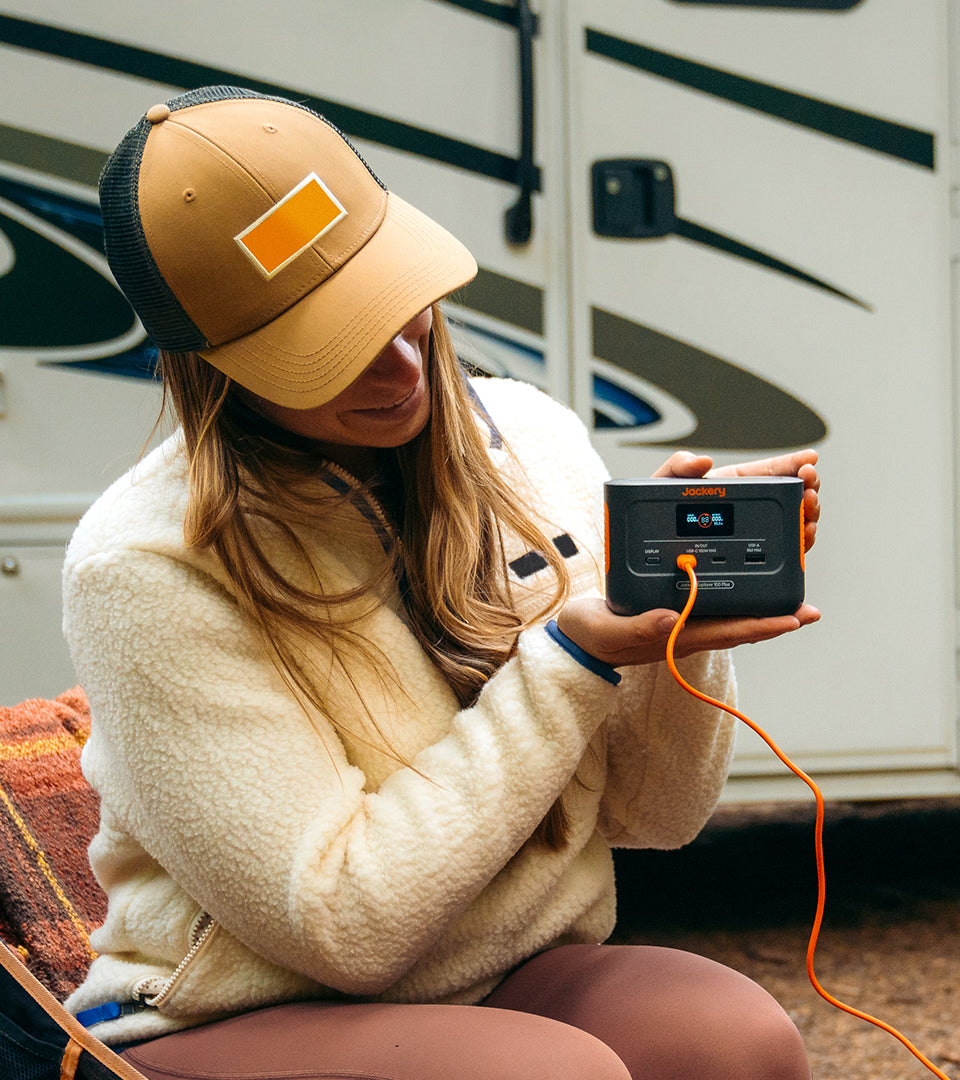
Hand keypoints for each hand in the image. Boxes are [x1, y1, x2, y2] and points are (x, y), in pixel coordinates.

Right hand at [557, 596, 820, 668]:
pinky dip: (739, 589)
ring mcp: (684, 621)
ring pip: (733, 612)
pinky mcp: (676, 608)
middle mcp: (687, 629)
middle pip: (741, 624)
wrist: (575, 640)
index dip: (764, 625)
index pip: (729, 631)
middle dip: (776, 616)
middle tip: (811, 610)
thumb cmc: (589, 636)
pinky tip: (751, 576)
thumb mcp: (606, 629)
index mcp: (675, 635)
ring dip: (763, 603)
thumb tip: (672, 619)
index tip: (796, 620)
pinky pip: (716, 599)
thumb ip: (637, 626)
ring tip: (794, 591)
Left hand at [653, 448, 820, 552]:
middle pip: (790, 500)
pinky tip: (803, 543)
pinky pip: (782, 558)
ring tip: (809, 517)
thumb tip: (702, 461)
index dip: (793, 464)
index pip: (770, 471)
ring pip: (792, 528)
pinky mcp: (752, 565)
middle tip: (810, 491)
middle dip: (807, 493)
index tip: (809, 460)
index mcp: (733, 487)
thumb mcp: (663, 486)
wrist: (648, 558)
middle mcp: (748, 512)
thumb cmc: (654, 518)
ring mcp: (753, 538)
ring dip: (807, 520)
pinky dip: (799, 549)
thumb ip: (678, 467)